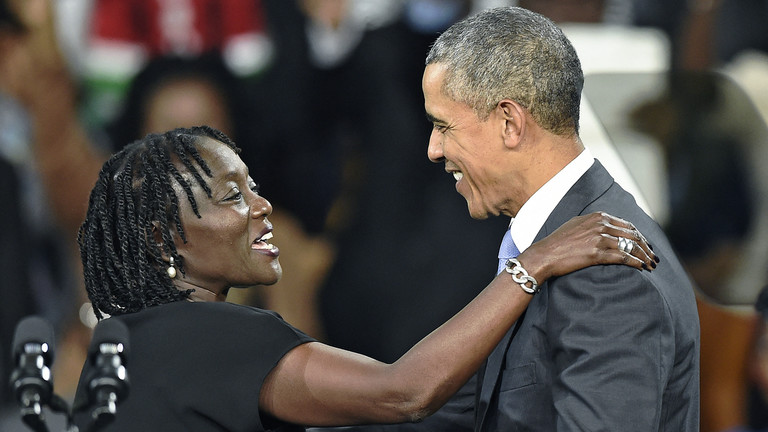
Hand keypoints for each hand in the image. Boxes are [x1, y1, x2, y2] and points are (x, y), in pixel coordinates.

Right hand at [518, 212, 658, 282]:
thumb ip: (592, 223)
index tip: (645, 245)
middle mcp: (600, 225)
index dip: (640, 236)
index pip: (627, 225)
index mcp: (597, 216)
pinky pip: (623, 257)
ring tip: (651, 265)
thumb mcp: (575, 225)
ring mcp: (599, 238)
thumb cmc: (557, 242)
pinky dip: (636, 263)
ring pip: (631, 246)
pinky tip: (642, 268)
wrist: (544, 255)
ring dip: (644, 256)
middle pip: (633, 235)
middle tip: (653, 256)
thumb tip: (605, 226)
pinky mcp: (597, 253)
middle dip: (646, 247)